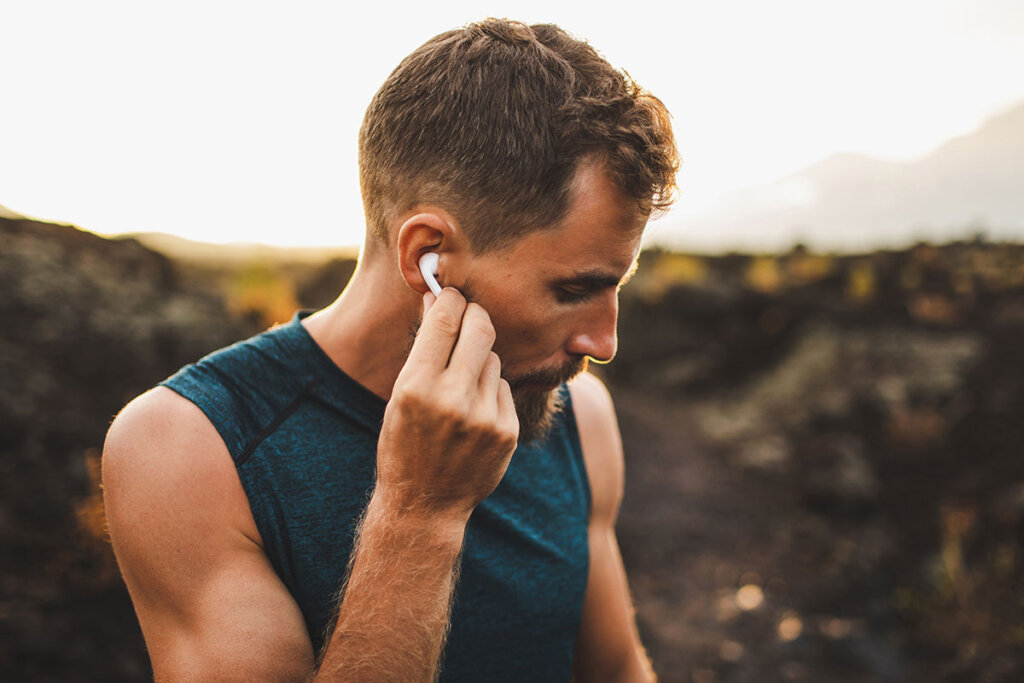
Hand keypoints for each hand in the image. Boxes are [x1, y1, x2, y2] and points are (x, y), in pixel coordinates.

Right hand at [375, 288, 519, 521]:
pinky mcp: (507, 431)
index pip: (444, 320)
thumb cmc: (404, 444)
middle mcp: (453, 399)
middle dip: (474, 315)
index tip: (450, 294)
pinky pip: (504, 387)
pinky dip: (491, 391)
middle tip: (467, 317)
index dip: (450, 299)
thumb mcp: (399, 396)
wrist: (425, 505)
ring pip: (493, 358)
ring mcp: (484, 416)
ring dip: (480, 360)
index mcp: (416, 387)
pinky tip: (474, 413)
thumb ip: (422, 350)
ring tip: (461, 385)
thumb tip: (438, 299)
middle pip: (481, 327)